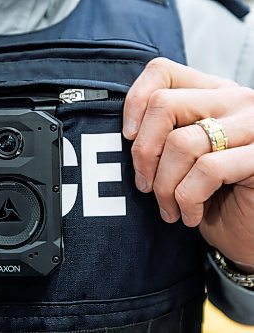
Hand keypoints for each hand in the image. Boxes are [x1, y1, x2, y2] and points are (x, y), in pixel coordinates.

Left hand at [123, 58, 253, 270]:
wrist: (248, 232)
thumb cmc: (213, 196)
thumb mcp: (182, 158)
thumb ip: (163, 133)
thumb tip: (125, 133)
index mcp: (212, 93)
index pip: (162, 72)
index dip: (134, 101)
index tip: (127, 137)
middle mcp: (236, 100)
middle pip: (163, 105)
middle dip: (144, 152)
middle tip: (145, 184)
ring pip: (180, 142)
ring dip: (164, 185)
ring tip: (168, 207)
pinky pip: (207, 169)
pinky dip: (187, 199)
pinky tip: (190, 214)